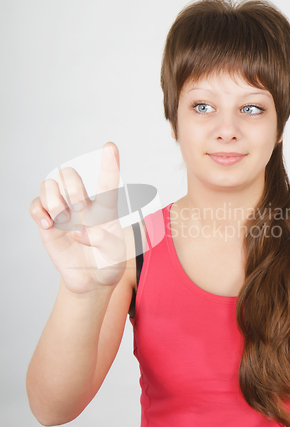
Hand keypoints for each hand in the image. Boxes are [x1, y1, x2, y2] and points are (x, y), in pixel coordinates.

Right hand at [29, 142, 125, 293]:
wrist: (91, 280)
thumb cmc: (108, 263)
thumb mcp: (116, 256)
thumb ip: (104, 241)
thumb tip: (78, 231)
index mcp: (104, 209)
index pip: (107, 183)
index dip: (109, 164)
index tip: (110, 146)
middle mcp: (82, 205)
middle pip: (69, 174)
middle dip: (72, 188)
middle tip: (78, 209)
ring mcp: (62, 212)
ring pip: (49, 185)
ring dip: (53, 200)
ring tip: (62, 220)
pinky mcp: (47, 223)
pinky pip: (35, 206)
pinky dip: (38, 212)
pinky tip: (48, 226)